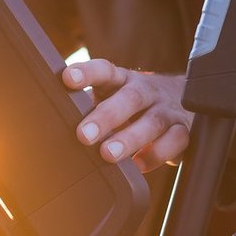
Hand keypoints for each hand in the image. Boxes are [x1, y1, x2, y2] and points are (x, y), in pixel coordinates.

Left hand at [63, 58, 191, 174]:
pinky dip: (157, 153)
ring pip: (153, 121)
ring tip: (108, 154)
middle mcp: (145, 91)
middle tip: (84, 135)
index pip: (104, 70)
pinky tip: (139, 165)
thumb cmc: (131, 104)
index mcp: (122, 80)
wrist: (180, 99)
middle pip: (129, 98)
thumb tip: (52, 125)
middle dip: (106, 116)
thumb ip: (87, 106)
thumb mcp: (110, 96)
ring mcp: (166, 109)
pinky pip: (175, 140)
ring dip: (130, 138)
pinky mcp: (183, 129)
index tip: (67, 79)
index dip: (86, 72)